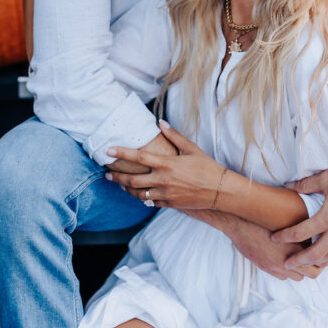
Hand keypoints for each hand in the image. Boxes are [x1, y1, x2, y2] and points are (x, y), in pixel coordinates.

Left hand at [105, 121, 221, 208]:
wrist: (220, 190)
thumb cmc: (206, 166)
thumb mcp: (191, 148)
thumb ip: (174, 135)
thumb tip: (160, 123)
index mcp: (167, 164)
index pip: (138, 157)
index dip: (121, 153)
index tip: (108, 150)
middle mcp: (163, 180)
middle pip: (133, 180)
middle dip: (117, 177)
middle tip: (107, 174)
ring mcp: (165, 194)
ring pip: (139, 194)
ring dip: (127, 189)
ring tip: (120, 185)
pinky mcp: (170, 204)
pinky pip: (150, 202)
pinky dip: (142, 198)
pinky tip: (138, 194)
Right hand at [226, 217, 320, 281]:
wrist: (239, 221)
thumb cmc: (261, 215)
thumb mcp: (285, 217)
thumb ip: (299, 228)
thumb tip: (311, 230)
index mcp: (295, 244)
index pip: (318, 259)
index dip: (324, 257)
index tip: (325, 252)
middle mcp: (288, 258)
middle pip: (312, 273)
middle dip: (316, 267)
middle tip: (317, 260)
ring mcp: (276, 266)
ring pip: (298, 277)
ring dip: (301, 270)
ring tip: (301, 260)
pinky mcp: (266, 267)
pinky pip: (283, 277)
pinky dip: (287, 271)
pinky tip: (285, 260)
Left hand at [272, 145, 327, 269]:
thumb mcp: (326, 177)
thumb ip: (305, 185)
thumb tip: (289, 186)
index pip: (301, 232)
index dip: (285, 236)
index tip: (274, 238)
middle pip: (316, 254)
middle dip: (299, 260)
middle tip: (287, 263)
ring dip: (318, 261)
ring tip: (307, 262)